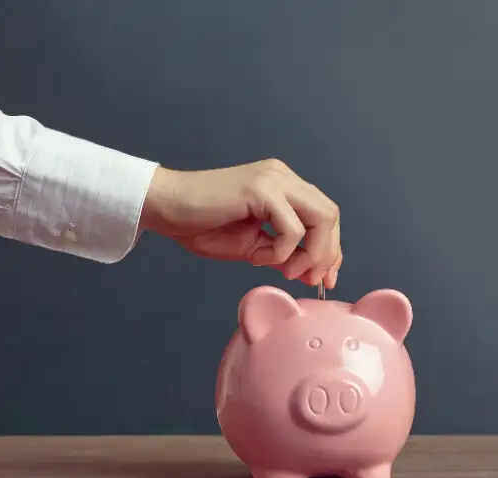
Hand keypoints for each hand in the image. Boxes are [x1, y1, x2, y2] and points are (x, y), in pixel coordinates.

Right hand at [140, 159, 341, 287]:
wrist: (166, 210)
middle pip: (330, 215)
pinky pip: (291, 229)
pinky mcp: (261, 190)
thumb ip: (285, 254)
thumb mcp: (254, 247)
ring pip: (321, 218)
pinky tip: (257, 257)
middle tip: (308, 279)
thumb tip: (313, 273)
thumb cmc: (202, 226)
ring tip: (285, 270)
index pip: (325, 215)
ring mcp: (274, 180)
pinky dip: (281, 252)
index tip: (326, 278)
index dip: (332, 249)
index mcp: (284, 186)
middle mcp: (283, 177)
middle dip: (327, 254)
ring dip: (311, 253)